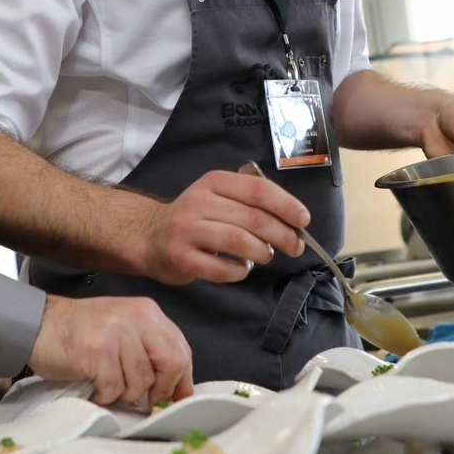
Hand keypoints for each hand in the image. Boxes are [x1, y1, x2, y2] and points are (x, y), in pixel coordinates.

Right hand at [28, 295, 194, 405]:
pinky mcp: (98, 352)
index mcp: (148, 312)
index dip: (181, 381)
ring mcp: (118, 334)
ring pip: (142, 382)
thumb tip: (172, 388)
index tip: (175, 399)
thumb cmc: (80, 331)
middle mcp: (137, 319)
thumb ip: (149, 349)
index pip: (181, 350)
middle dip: (161, 391)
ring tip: (106, 384)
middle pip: (173, 364)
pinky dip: (104, 395)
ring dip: (124, 393)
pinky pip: (114, 388)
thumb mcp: (123, 327)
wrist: (38, 325)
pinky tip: (93, 385)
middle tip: (146, 403)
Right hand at [138, 169, 307, 284]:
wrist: (150, 236)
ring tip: (267, 256)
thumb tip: (294, 215)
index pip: (258, 190)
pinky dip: (240, 271)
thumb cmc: (196, 218)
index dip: (286, 205)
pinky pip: (221, 269)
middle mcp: (199, 201)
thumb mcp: (218, 195)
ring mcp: (187, 230)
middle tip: (295, 246)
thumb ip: (250, 198)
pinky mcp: (180, 257)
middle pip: (253, 218)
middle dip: (282, 234)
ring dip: (262, 252)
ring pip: (239, 241)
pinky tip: (243, 268)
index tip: (304, 220)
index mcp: (214, 182)